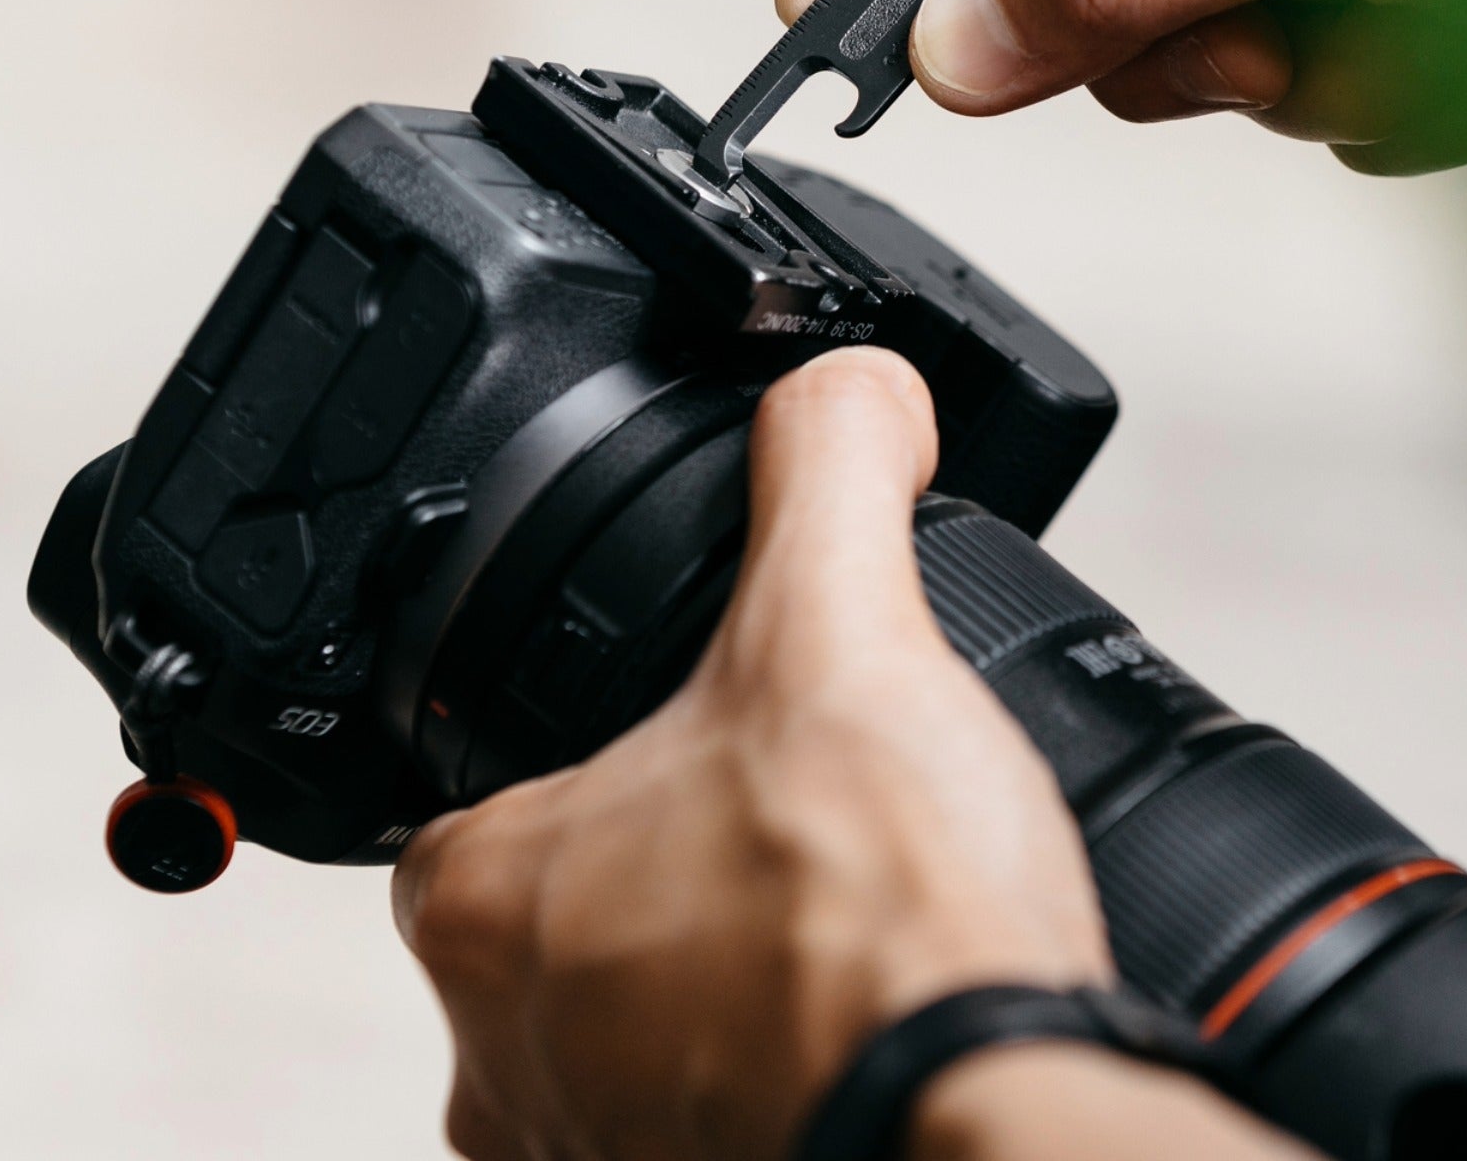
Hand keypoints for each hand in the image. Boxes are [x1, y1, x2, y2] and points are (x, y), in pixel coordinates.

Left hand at [398, 350, 1280, 1160]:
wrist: (986, 1123)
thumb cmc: (878, 925)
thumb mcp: (842, 623)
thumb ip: (828, 466)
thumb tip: (848, 385)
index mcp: (482, 902)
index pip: (480, 784)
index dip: (585, 736)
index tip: (683, 723)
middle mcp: (500, 1060)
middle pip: (563, 908)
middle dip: (666, 856)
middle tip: (781, 812)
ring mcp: (586, 1159)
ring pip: (631, 1022)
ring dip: (720, 967)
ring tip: (833, 909)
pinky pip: (701, 1112)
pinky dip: (770, 1056)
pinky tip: (861, 1007)